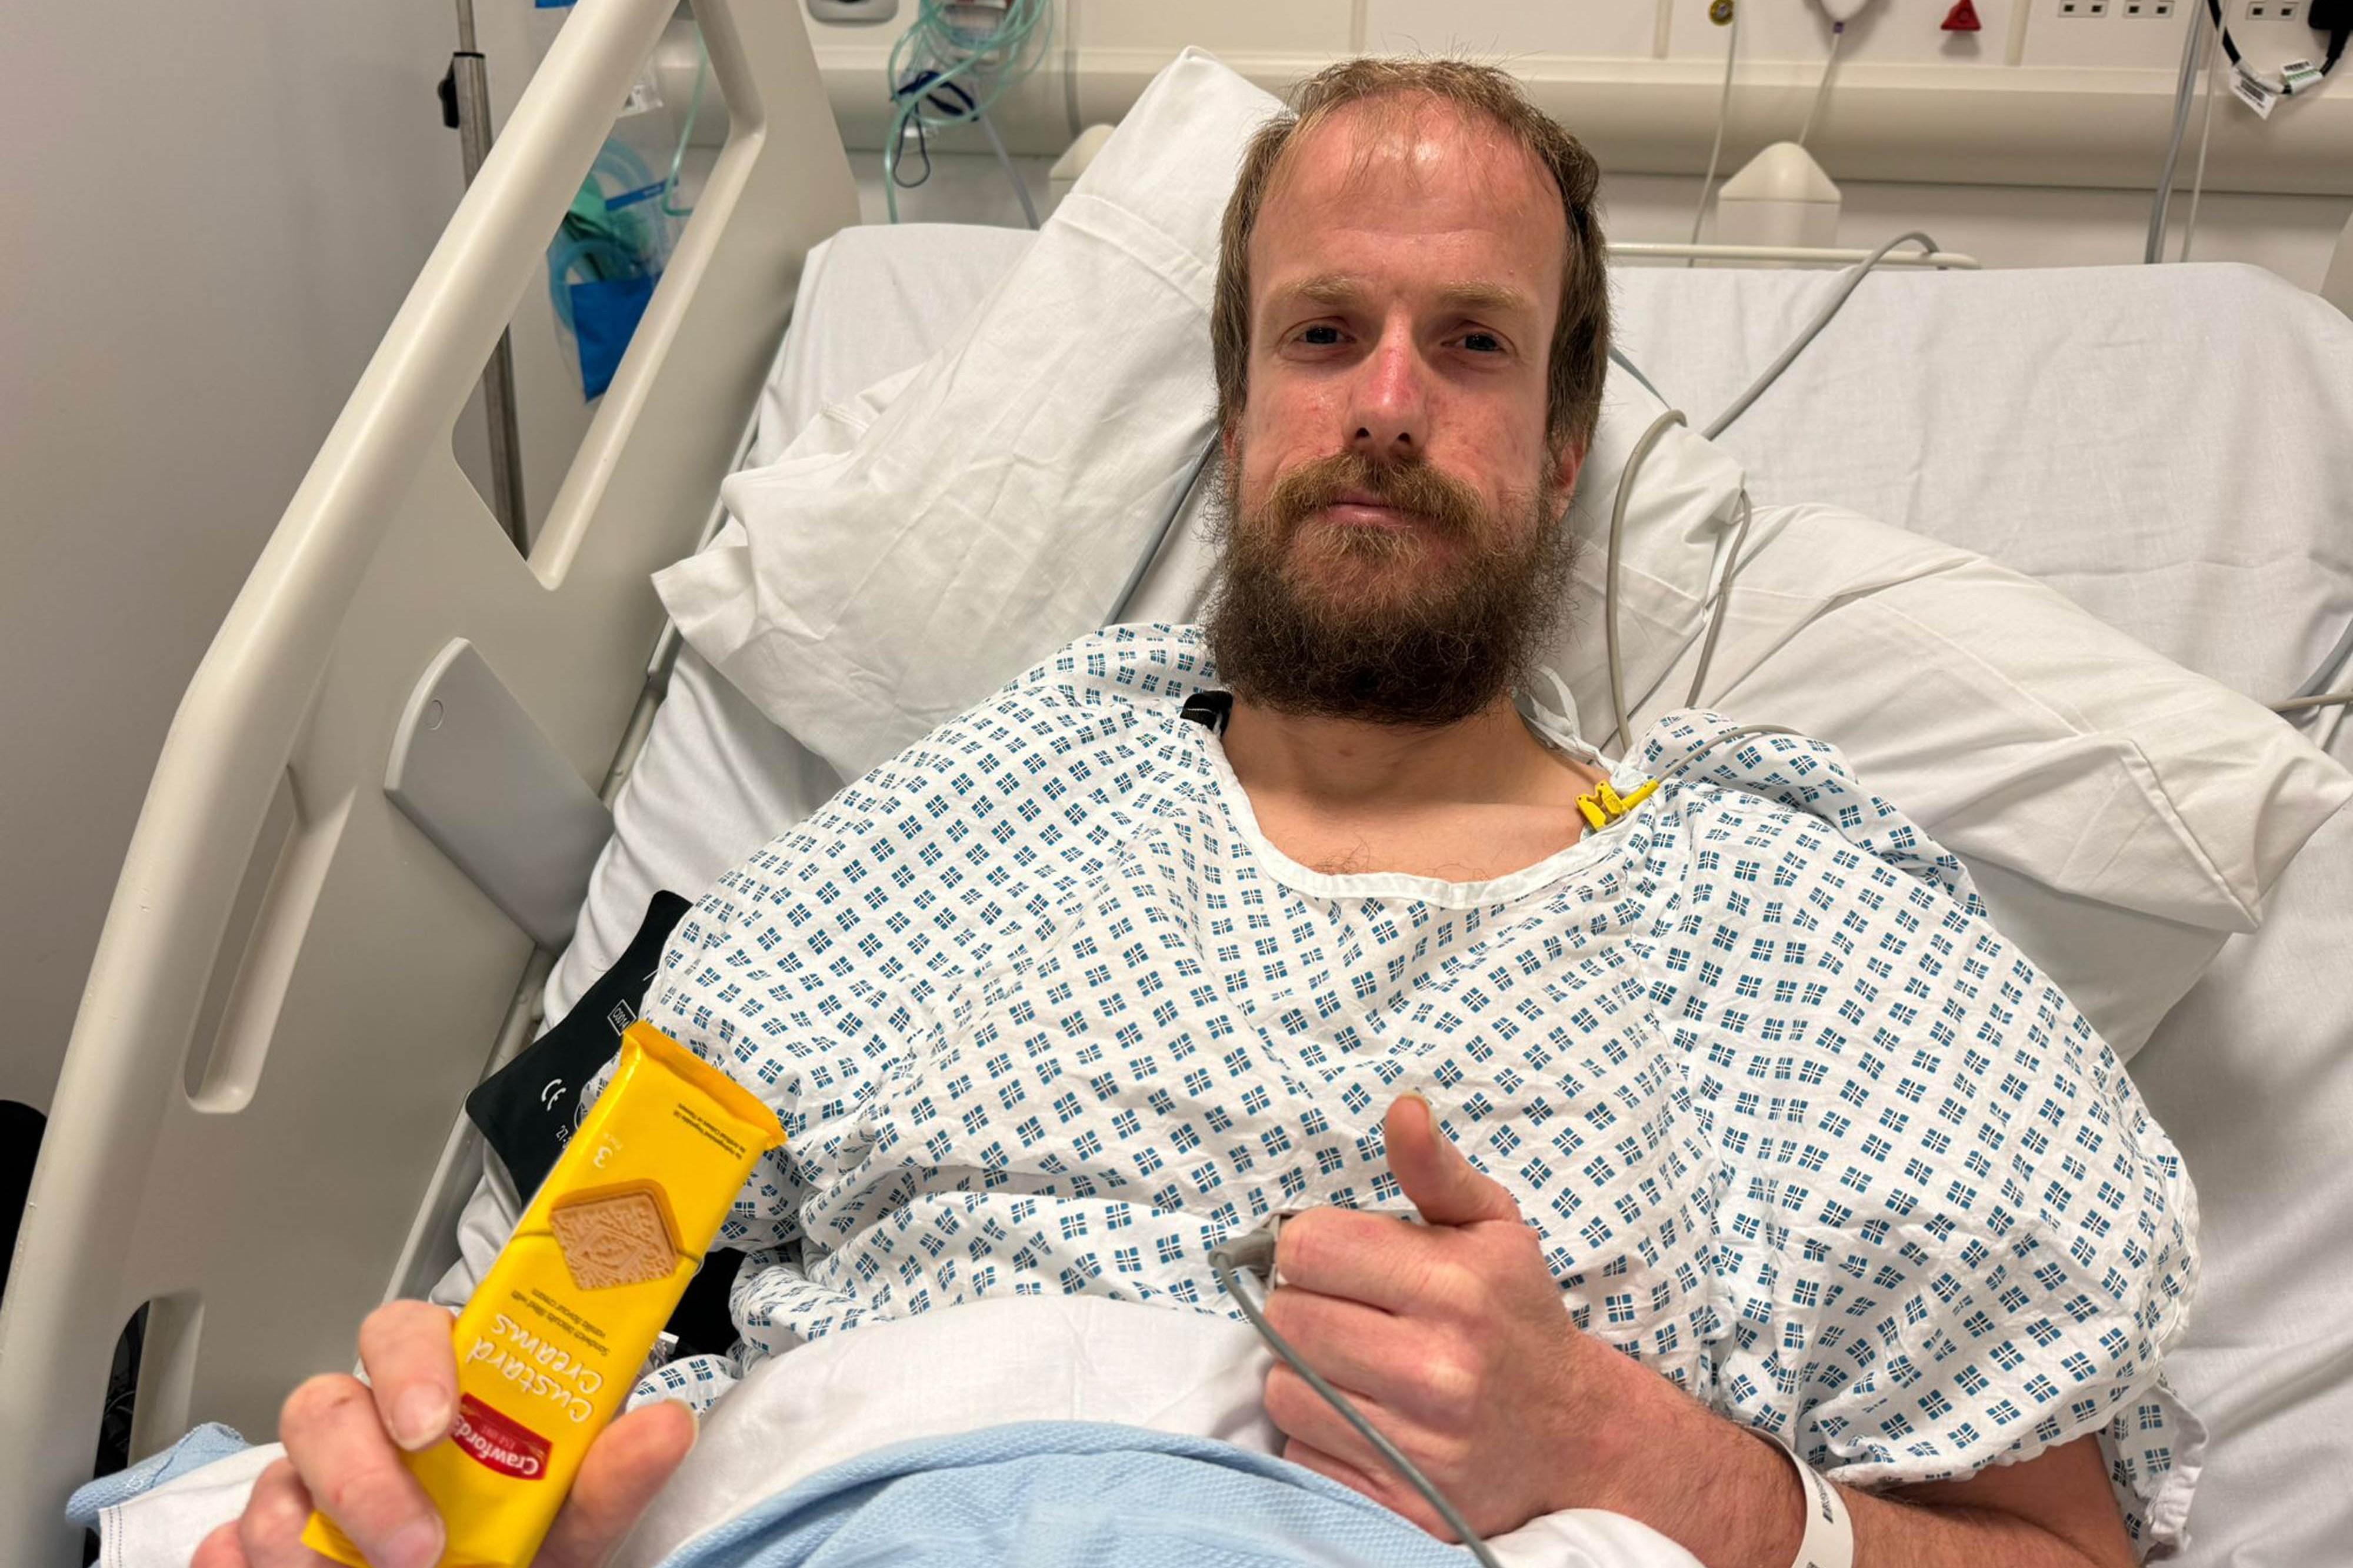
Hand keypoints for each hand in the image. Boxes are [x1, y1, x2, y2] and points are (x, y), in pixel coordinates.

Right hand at [194, 1300, 695, 1567]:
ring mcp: (294, 1488)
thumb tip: (667, 1425)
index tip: (436, 1421)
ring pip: (266, 1487)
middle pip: (319, 1405)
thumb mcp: (569, 1528)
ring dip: (308, 1545)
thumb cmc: (515, 1556)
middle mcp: (359, 1428)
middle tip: (414, 1549)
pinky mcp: (246, 1548)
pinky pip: (218, 1550)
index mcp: (436, 1394)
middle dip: (359, 1478)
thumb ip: (610, 1480)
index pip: (400, 1329)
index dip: (411, 1362)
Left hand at [1262, 1093, 1648, 1539]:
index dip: (1313, 1247)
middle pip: (1287, 1317)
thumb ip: (1435, 1170)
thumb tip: (1402, 1109)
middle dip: (1305, 1308)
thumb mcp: (1491, 1229)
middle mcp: (1438, 1367)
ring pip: (1284, 1388)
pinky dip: (1319, 1435)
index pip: (1307, 1246)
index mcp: (1455, 1285)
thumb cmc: (1517, 1317)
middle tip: (1350, 1315)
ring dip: (1305, 1374)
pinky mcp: (1402, 1504)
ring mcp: (1420, 1444)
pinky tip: (1365, 1418)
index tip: (1342, 1261)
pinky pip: (1303, 1453)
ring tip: (1355, 1367)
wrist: (1575, 1436)